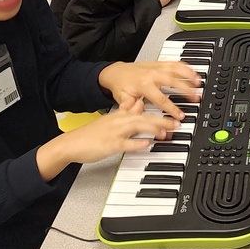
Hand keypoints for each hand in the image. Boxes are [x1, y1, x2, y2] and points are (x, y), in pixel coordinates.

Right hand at [57, 97, 180, 164]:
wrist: (71, 143)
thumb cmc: (92, 134)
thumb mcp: (111, 119)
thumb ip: (126, 111)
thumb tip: (140, 103)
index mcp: (120, 114)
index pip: (144, 109)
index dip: (159, 110)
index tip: (174, 112)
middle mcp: (119, 120)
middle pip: (145, 117)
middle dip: (162, 119)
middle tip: (177, 123)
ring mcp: (114, 132)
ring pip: (137, 127)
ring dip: (154, 128)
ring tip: (167, 132)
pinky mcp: (109, 145)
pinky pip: (125, 143)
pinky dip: (136, 143)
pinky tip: (147, 144)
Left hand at [98, 60, 201, 120]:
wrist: (115, 72)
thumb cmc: (120, 86)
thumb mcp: (121, 99)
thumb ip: (129, 106)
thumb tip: (134, 111)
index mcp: (143, 85)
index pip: (161, 98)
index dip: (172, 108)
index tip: (180, 115)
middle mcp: (152, 74)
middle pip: (173, 82)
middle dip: (186, 90)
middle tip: (196, 98)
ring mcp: (156, 67)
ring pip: (176, 69)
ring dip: (189, 75)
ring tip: (199, 82)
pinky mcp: (159, 63)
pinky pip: (174, 62)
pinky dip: (185, 66)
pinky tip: (193, 71)